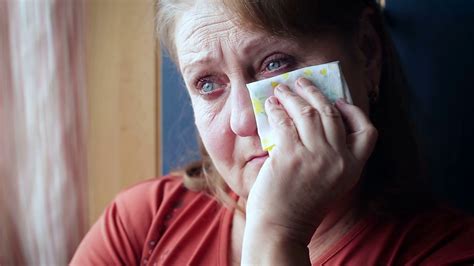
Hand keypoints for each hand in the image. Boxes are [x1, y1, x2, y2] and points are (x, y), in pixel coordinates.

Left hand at [242, 77, 377, 262]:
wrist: (282, 228)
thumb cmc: (302, 204)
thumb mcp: (330, 181)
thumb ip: (331, 154)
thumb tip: (313, 117)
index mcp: (353, 168)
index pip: (368, 132)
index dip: (354, 112)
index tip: (338, 101)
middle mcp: (339, 160)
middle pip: (332, 113)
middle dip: (315, 92)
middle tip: (301, 82)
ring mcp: (316, 156)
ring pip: (308, 112)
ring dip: (293, 96)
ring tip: (281, 89)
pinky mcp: (291, 155)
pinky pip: (285, 122)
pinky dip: (277, 109)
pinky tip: (271, 105)